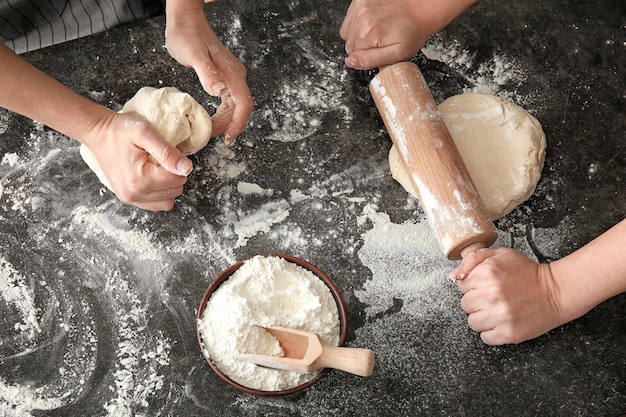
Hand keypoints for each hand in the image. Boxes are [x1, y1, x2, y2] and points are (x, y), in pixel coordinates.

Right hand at [83, 110, 192, 210]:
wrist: (98, 134)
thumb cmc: (119, 131)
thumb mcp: (145, 133)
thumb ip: (167, 152)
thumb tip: (187, 168)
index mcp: (140, 179)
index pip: (178, 180)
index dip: (177, 164)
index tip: (165, 153)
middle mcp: (134, 194)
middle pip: (174, 191)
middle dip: (173, 175)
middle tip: (160, 160)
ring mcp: (130, 199)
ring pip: (167, 201)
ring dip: (168, 186)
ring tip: (157, 169)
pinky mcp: (128, 199)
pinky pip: (155, 204)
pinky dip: (160, 193)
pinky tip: (153, 178)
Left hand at [165, 3, 252, 143]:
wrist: (186, 21)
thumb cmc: (187, 35)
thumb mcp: (194, 55)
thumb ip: (207, 73)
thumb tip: (220, 91)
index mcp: (232, 73)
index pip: (243, 104)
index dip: (238, 123)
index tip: (229, 138)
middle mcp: (235, 76)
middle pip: (240, 109)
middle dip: (229, 126)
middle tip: (211, 137)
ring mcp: (231, 78)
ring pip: (234, 107)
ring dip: (225, 121)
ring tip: (210, 132)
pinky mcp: (224, 79)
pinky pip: (228, 102)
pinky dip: (221, 114)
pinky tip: (211, 120)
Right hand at [340, 0, 427, 69]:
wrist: (422, 8)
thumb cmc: (413, 30)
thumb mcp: (397, 54)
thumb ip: (371, 60)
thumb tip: (351, 62)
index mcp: (367, 34)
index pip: (352, 55)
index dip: (366, 56)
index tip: (379, 50)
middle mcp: (361, 18)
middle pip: (349, 43)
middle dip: (363, 45)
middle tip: (380, 40)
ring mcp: (360, 6)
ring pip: (347, 31)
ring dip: (359, 34)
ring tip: (377, 30)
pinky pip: (350, 17)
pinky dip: (358, 22)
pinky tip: (373, 21)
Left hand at [451, 248, 563, 344]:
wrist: (556, 291)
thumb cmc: (527, 272)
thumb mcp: (501, 255)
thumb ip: (473, 260)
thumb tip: (454, 275)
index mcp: (486, 274)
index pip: (461, 285)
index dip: (473, 285)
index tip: (486, 285)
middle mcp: (490, 295)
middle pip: (465, 304)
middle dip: (477, 301)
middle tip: (494, 297)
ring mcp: (499, 316)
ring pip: (472, 322)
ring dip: (483, 318)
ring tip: (498, 309)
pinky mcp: (508, 333)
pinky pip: (485, 337)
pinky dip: (492, 332)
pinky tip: (502, 321)